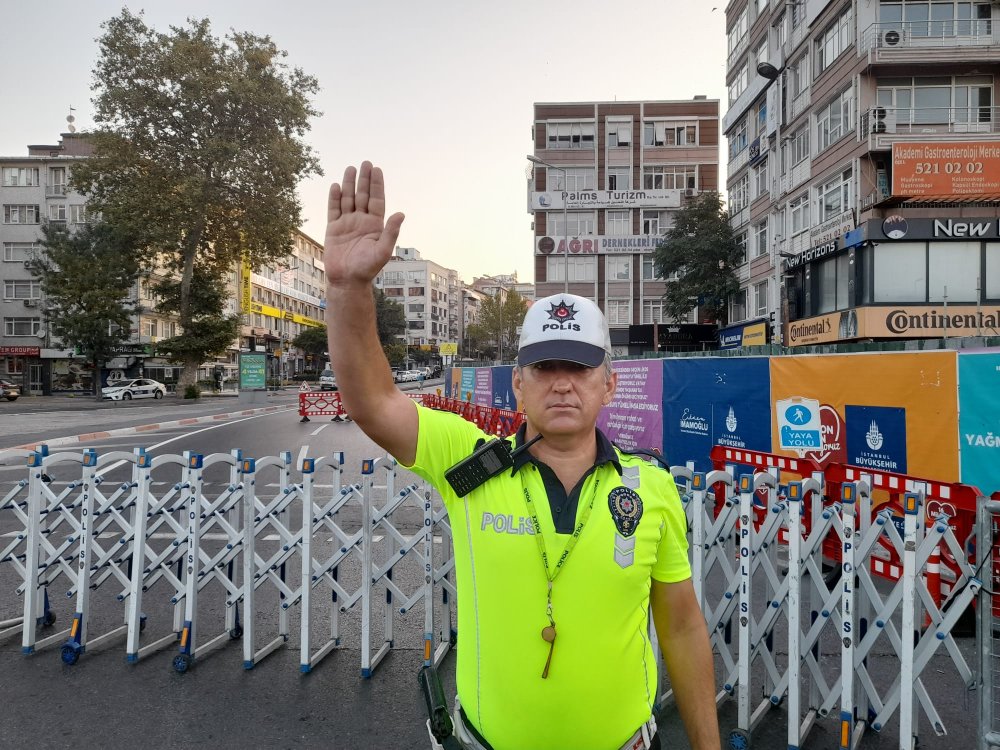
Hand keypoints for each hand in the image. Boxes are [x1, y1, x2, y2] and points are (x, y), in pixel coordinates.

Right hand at [324, 161, 404, 286]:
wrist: (347, 281)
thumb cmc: (367, 268)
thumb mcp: (383, 251)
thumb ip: (391, 232)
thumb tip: (401, 213)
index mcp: (375, 225)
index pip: (376, 200)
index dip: (376, 185)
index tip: (377, 169)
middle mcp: (361, 222)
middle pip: (363, 196)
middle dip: (364, 180)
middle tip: (366, 163)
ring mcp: (347, 224)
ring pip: (348, 199)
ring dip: (350, 184)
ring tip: (351, 169)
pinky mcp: (333, 229)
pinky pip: (333, 210)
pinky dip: (335, 198)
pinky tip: (336, 186)